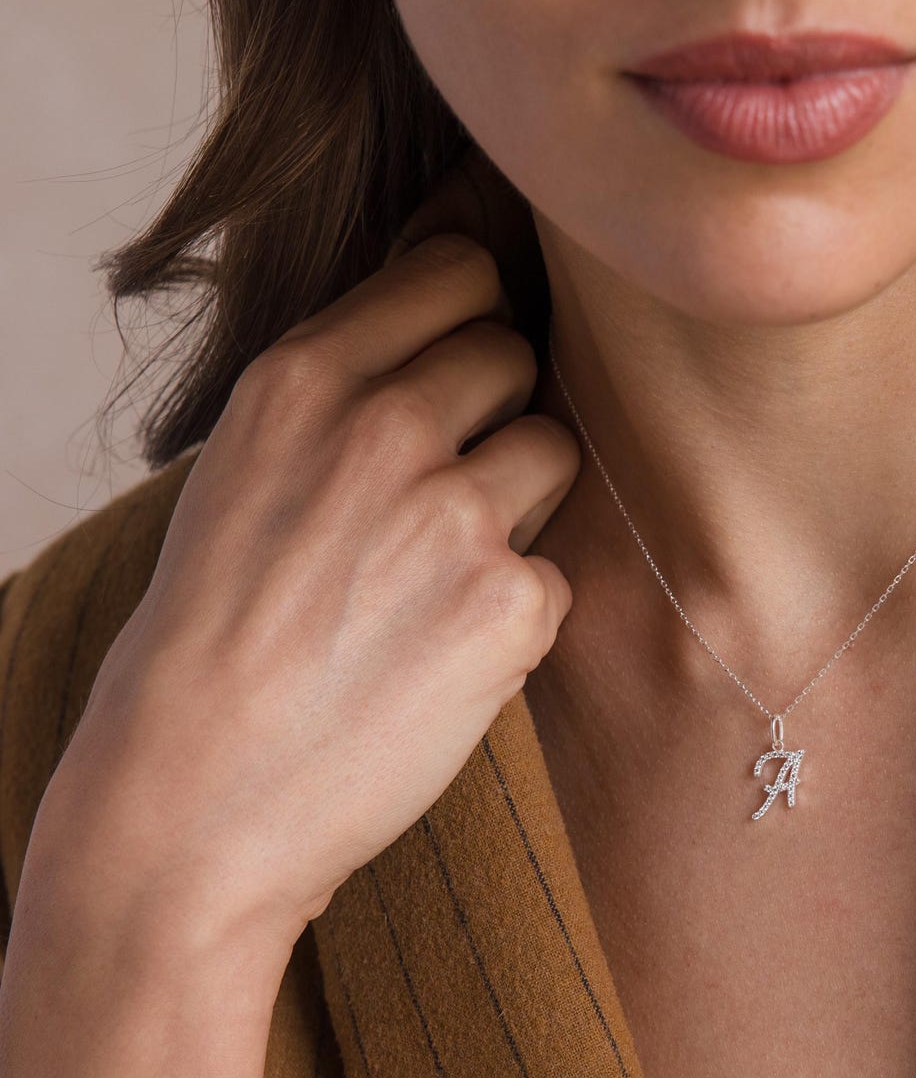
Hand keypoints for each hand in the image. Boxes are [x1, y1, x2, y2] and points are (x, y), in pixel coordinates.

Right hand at [39, 197, 578, 946]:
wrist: (193, 802)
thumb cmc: (213, 642)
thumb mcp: (245, 474)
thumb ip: (343, 395)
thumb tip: (458, 326)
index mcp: (300, 380)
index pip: (456, 275)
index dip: (471, 322)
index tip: (457, 375)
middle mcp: (379, 427)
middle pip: (514, 355)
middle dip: (496, 416)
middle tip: (440, 499)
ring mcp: (451, 513)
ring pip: (555, 451)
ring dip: (520, 507)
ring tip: (438, 580)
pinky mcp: (507, 603)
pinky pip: (560, 569)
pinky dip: (521, 612)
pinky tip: (445, 655)